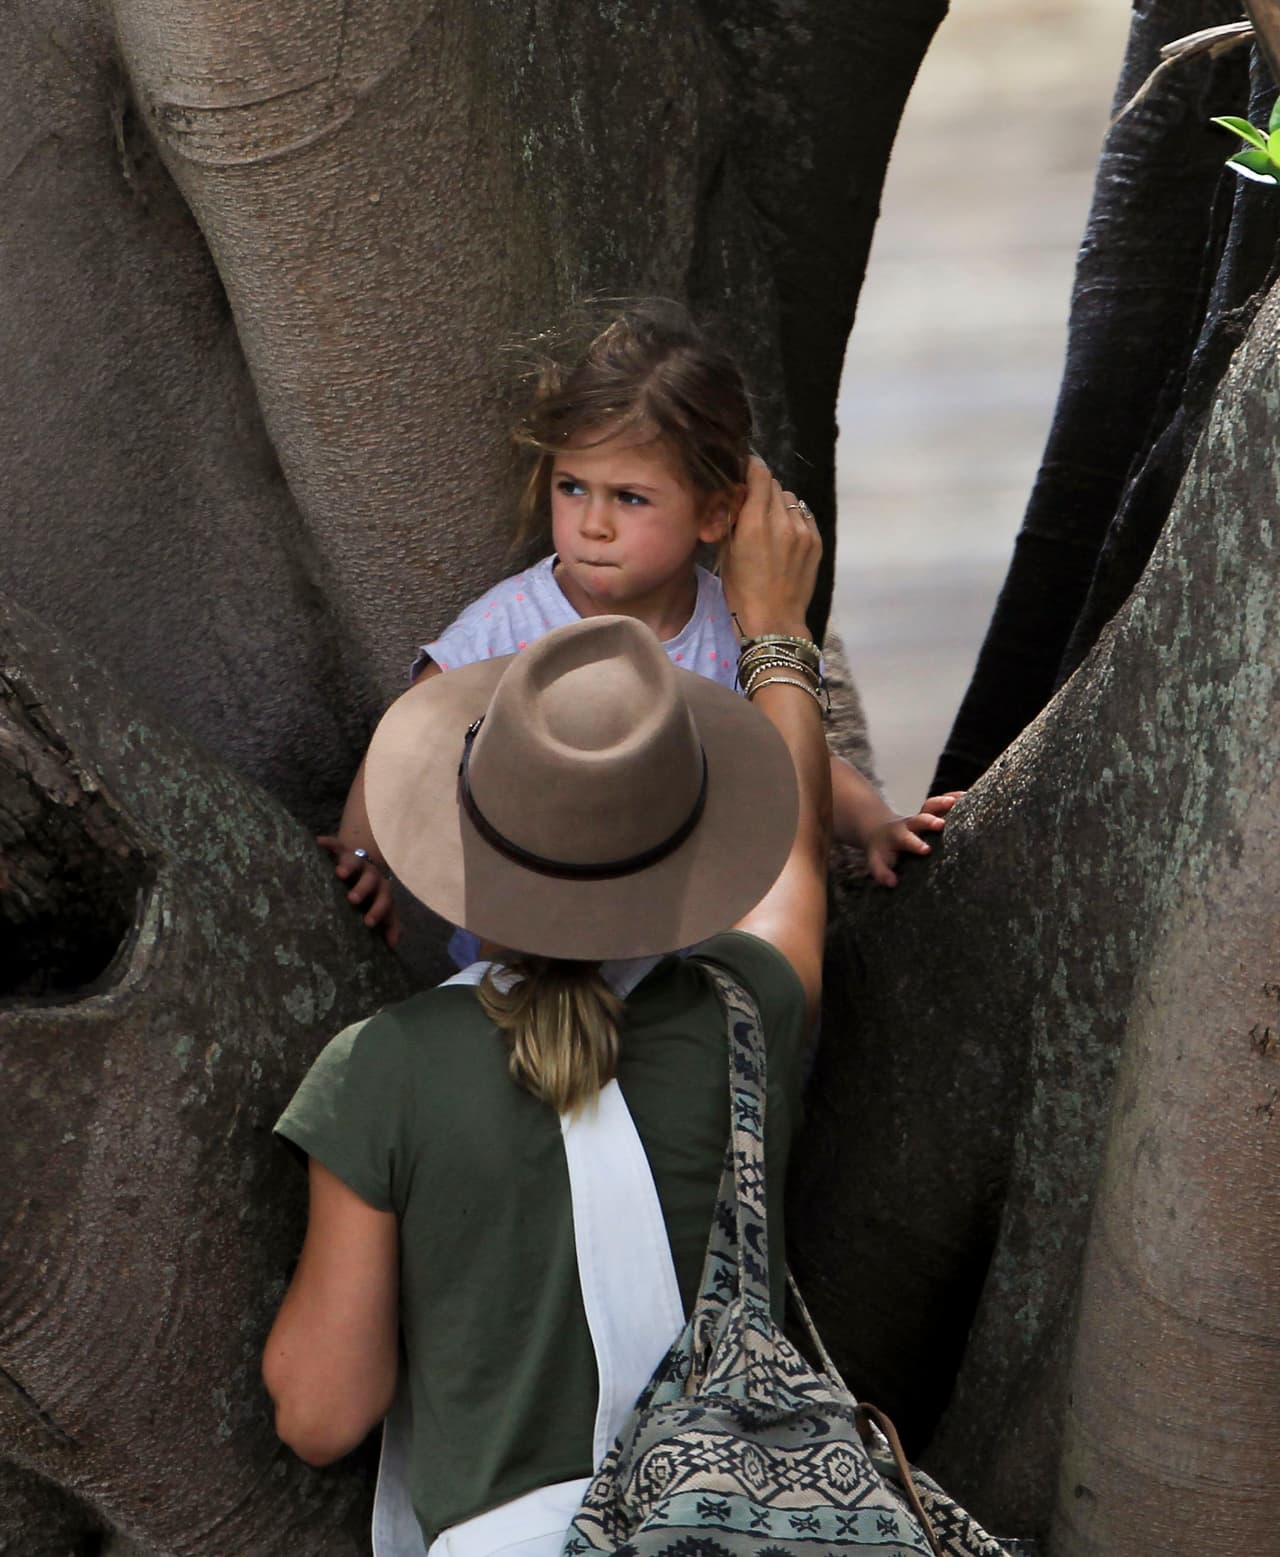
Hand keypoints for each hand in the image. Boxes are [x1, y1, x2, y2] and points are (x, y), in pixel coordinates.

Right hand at [316, 835, 399, 946]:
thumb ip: (389, 924)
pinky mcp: (341, 850)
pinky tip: (318, 843)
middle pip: (371, 879)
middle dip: (363, 889)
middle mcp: (370, 874)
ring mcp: (356, 861)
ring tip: (340, 873)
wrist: (362, 866)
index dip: (378, 910)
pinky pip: (336, 844)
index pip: (384, 900)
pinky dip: (329, 843)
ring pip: (354, 861)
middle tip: (353, 899)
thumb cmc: (369, 894)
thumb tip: (393, 945)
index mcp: (380, 889)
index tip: (368, 922)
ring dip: (349, 866)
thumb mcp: (380, 907)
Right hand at [720, 456, 821, 640]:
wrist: (774, 620)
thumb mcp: (726, 553)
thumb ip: (732, 519)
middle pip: (774, 485)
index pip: (759, 474)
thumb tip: (736, 495)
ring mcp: (803, 531)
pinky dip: (793, 518)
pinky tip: (784, 535)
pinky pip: (803, 515)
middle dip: (762, 489)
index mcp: (755, 524)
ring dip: (779, 504)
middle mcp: (782, 522)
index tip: (744, 469)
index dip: (751, 467)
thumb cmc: (741, 591)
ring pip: (790, 499)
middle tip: (752, 505)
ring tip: (770, 524)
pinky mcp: (816, 541)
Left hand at [863, 792, 962, 886]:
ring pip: (931, 806)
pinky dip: (953, 797)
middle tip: (941, 824)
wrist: (881, 833)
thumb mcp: (877, 862)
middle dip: (929, 821)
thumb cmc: (883, 851)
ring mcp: (921, 817)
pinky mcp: (931, 813)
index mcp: (898, 837)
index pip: (905, 839)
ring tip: (959, 801)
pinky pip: (942, 803)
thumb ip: (882, 872)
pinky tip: (967, 795)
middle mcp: (910, 824)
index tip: (926, 850)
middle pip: (919, 819)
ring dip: (943, 803)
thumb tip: (892, 882)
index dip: (915, 843)